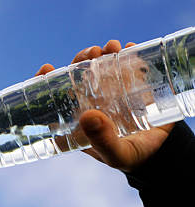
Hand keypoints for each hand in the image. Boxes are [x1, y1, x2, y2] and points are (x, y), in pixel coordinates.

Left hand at [35, 40, 174, 172]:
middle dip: (81, 59)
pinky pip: (126, 65)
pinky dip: (127, 53)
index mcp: (76, 120)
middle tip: (92, 53)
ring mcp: (110, 92)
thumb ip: (103, 141)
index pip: (55, 98)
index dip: (46, 81)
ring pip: (100, 66)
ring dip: (103, 53)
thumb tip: (87, 116)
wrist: (161, 153)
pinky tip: (130, 48)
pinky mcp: (132, 85)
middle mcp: (89, 103)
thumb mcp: (116, 154)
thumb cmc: (131, 158)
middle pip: (78, 76)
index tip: (47, 69)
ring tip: (112, 48)